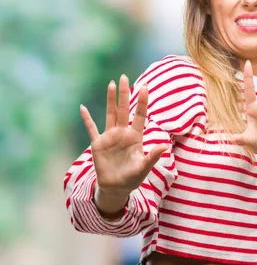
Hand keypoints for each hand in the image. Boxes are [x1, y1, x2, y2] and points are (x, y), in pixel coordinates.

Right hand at [80, 75, 168, 213]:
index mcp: (136, 137)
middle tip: (124, 77)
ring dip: (110, 100)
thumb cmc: (133, 177)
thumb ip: (153, 156)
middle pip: (123, 109)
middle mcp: (123, 133)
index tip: (145, 86)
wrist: (116, 187)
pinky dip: (87, 119)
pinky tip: (83, 108)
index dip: (142, 101)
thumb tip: (164, 146)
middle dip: (124, 94)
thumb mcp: (144, 167)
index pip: (140, 115)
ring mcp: (110, 137)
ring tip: (111, 84)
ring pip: (110, 114)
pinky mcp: (98, 144)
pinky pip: (91, 128)